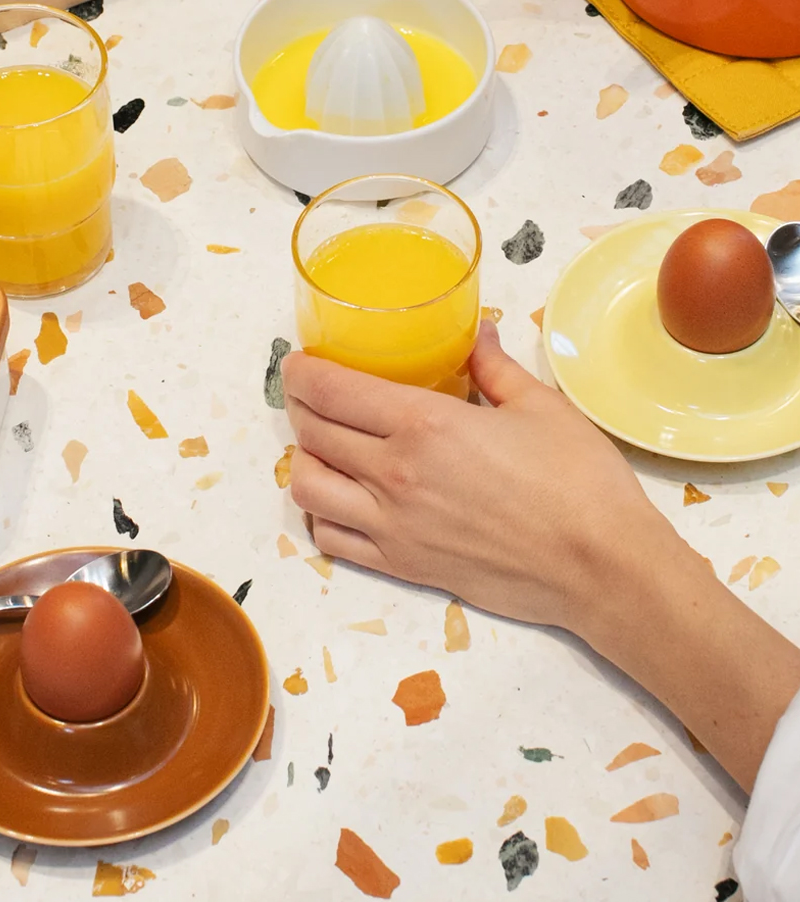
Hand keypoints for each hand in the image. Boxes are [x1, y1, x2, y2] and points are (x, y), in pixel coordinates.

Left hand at [283, 321, 672, 632]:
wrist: (602, 569)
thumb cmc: (579, 482)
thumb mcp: (539, 405)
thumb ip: (493, 366)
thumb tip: (475, 332)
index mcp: (424, 425)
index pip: (331, 390)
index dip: (302, 371)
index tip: (299, 361)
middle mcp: (395, 474)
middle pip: (311, 432)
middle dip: (299, 405)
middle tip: (310, 392)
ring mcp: (393, 525)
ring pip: (307, 488)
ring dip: (305, 459)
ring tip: (325, 445)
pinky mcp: (403, 565)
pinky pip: (332, 538)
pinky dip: (323, 512)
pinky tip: (343, 496)